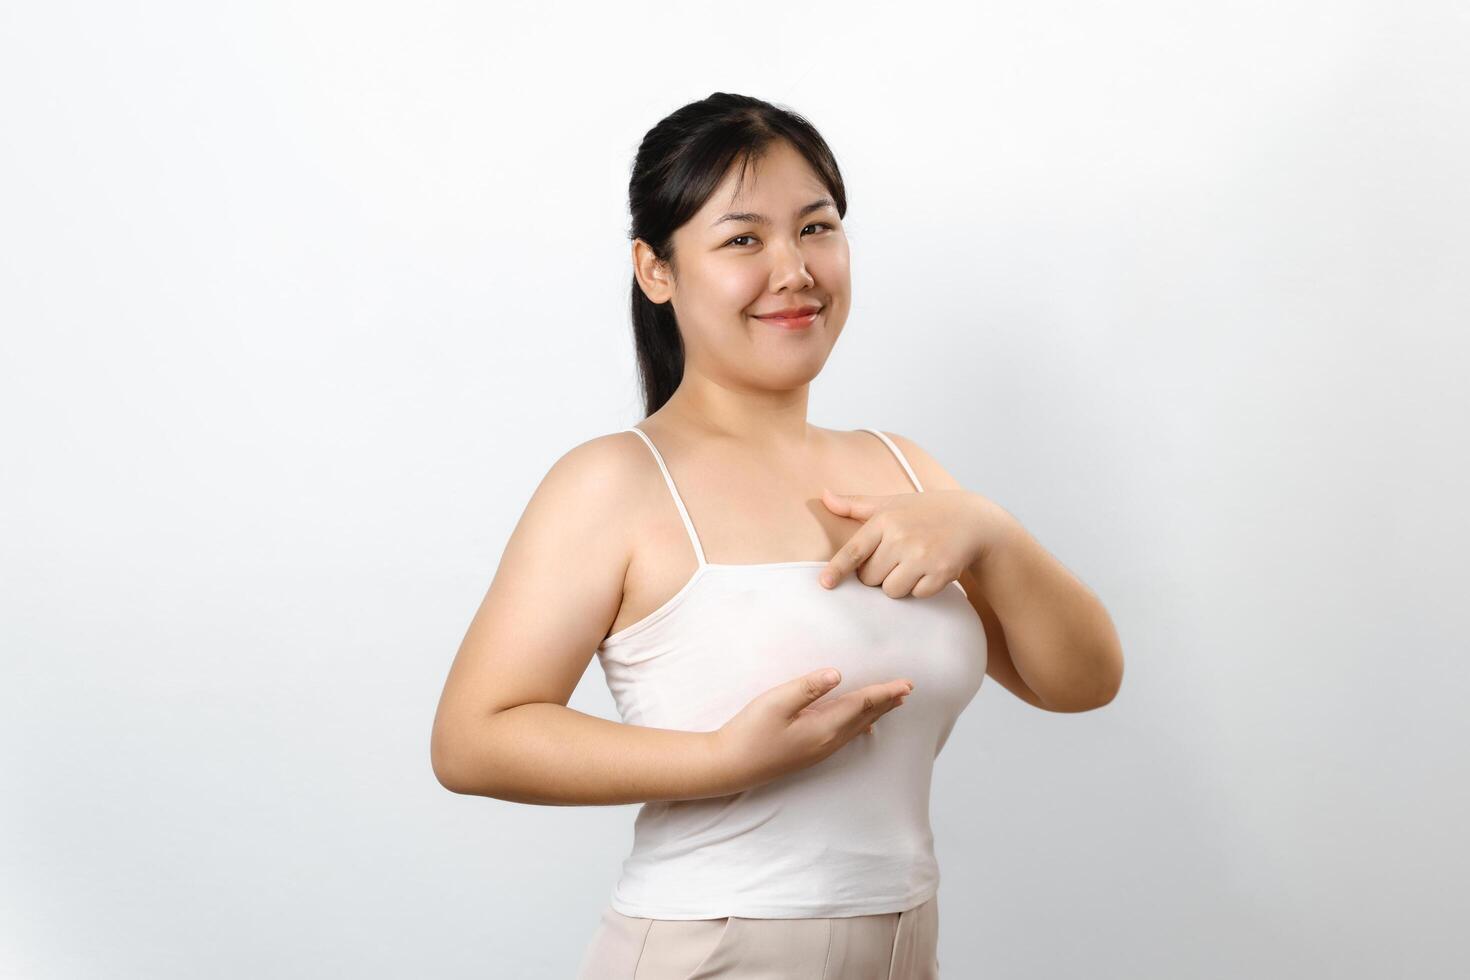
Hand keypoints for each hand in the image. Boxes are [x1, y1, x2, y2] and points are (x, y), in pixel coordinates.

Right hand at [712, 668, 913, 791]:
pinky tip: (863, 727)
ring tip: (892, 703)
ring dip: (876, 713)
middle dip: (886, 702)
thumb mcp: (776, 702)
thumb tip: (838, 674)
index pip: (861, 704)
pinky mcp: (810, 753)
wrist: (730, 766)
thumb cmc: (749, 731)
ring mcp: (819, 750)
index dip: (884, 692)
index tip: (906, 684)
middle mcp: (828, 741)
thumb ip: (808, 687)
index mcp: (823, 727)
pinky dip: (861, 726)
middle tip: (907, 690)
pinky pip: (846, 737)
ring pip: (857, 728)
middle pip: (865, 717)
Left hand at [817, 487, 1010, 597]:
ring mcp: (922, 556)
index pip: (854, 550)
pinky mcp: (941, 572)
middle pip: (870, 578)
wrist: (973, 520)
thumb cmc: (925, 511)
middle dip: (878, 574)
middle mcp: (902, 537)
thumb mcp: (891, 503)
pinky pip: (916, 595)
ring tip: (912, 564)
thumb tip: (824, 496)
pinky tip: (930, 569)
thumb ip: (855, 504)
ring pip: (891, 590)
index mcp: (885, 520)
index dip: (838, 569)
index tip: (825, 584)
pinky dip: (920, 588)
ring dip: (898, 584)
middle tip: (896, 558)